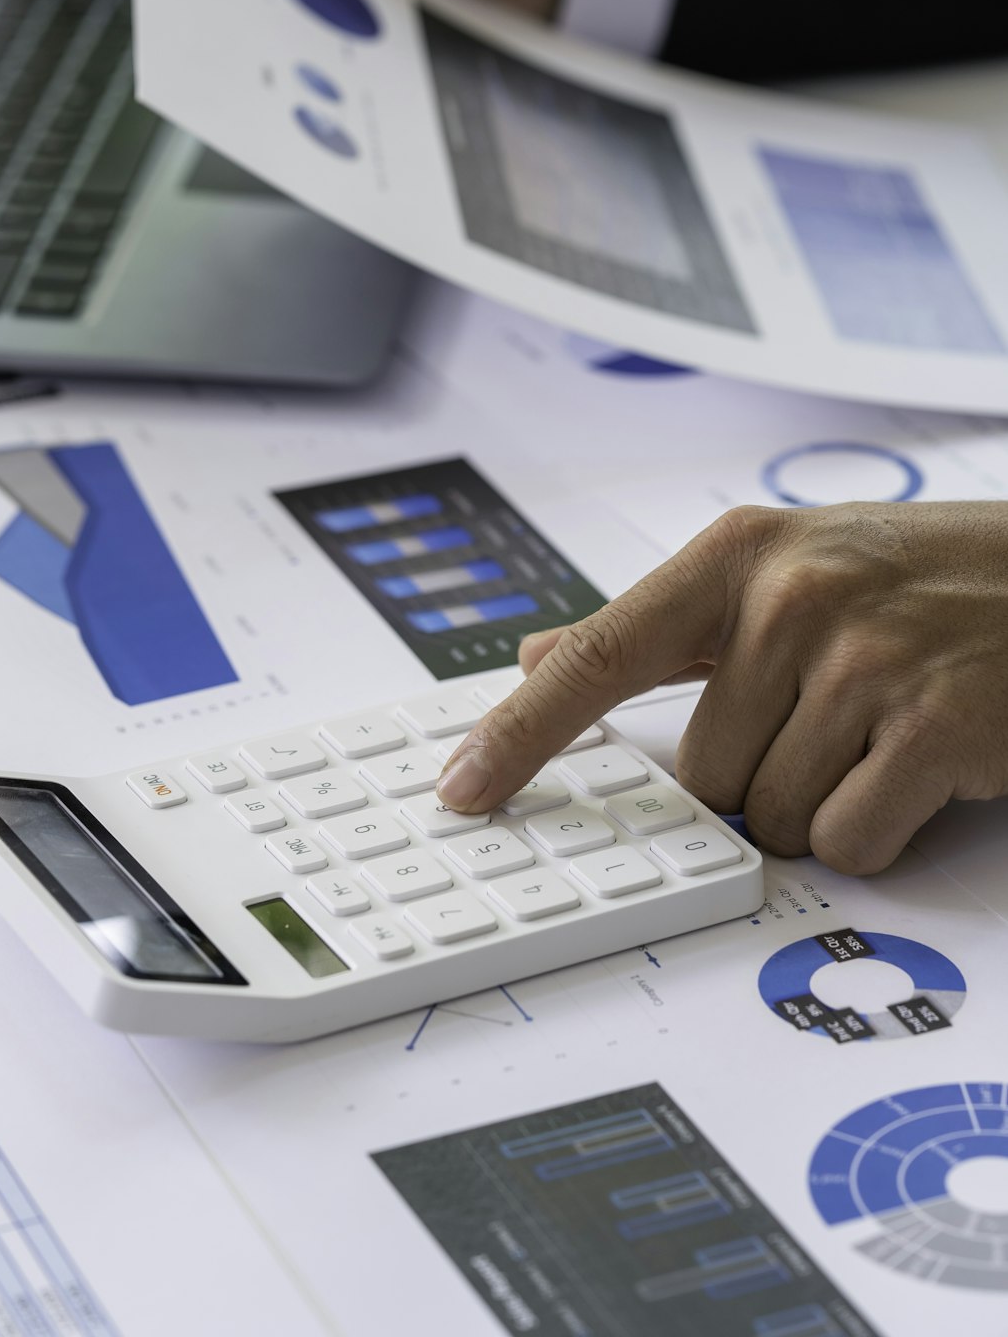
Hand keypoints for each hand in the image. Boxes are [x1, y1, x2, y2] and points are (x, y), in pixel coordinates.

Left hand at [436, 501, 1007, 873]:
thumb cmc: (917, 577)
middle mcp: (790, 598)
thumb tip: (535, 654)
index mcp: (737, 555)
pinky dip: (878, 828)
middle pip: (700, 774)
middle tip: (831, 716)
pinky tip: (915, 765)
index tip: (463, 785)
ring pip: (770, 816)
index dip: (520, 729)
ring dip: (821, 801)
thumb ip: (659, 626)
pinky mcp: (932, 726)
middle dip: (760, 773)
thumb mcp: (782, 566)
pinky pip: (846, 841)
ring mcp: (863, 660)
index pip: (598, 653)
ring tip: (878, 731)